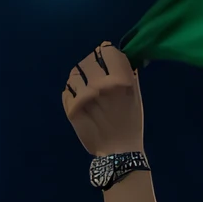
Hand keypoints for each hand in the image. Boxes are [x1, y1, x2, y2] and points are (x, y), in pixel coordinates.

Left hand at [62, 42, 144, 158]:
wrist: (119, 151)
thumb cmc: (131, 123)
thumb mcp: (136, 96)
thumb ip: (129, 73)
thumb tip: (120, 54)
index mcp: (120, 80)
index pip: (106, 50)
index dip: (106, 53)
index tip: (107, 60)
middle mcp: (100, 85)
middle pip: (88, 59)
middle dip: (92, 64)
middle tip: (95, 76)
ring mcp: (84, 97)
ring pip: (74, 74)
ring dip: (79, 78)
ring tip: (86, 90)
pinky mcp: (72, 108)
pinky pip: (66, 91)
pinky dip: (72, 94)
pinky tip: (80, 102)